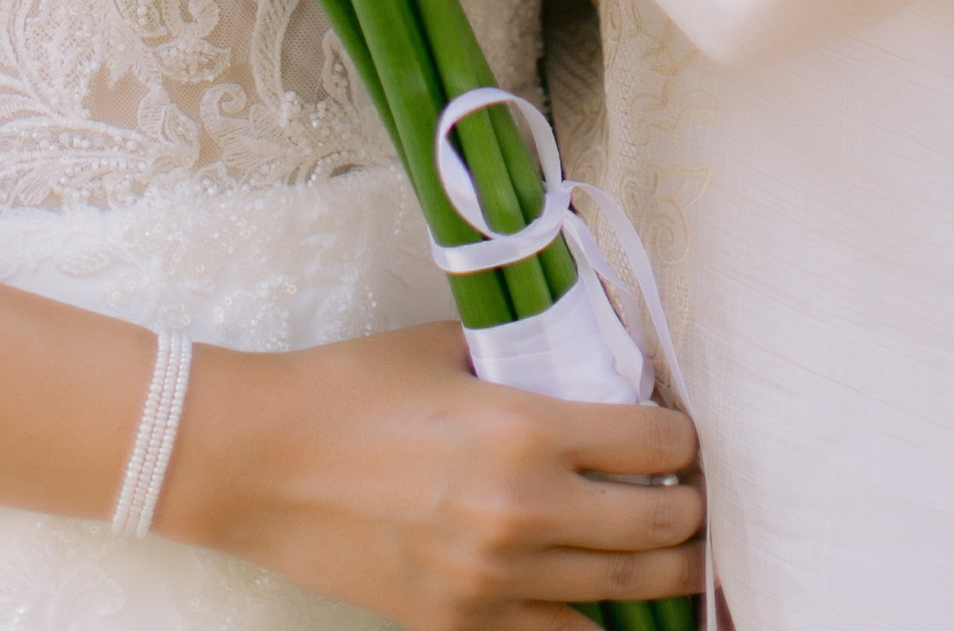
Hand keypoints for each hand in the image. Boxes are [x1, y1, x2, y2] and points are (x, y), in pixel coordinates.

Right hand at [163, 321, 704, 627]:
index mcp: (528, 431)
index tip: (678, 434)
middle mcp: (526, 514)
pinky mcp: (462, 627)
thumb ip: (522, 358)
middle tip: (691, 496)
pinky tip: (605, 605)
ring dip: (664, 573)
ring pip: (627, 595)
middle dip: (690, 509)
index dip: (680, 436)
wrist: (262, 463)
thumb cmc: (349, 391)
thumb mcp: (446, 349)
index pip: (655, 442)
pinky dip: (594, 624)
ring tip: (675, 555)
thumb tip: (581, 362)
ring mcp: (496, 582)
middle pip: (660, 527)